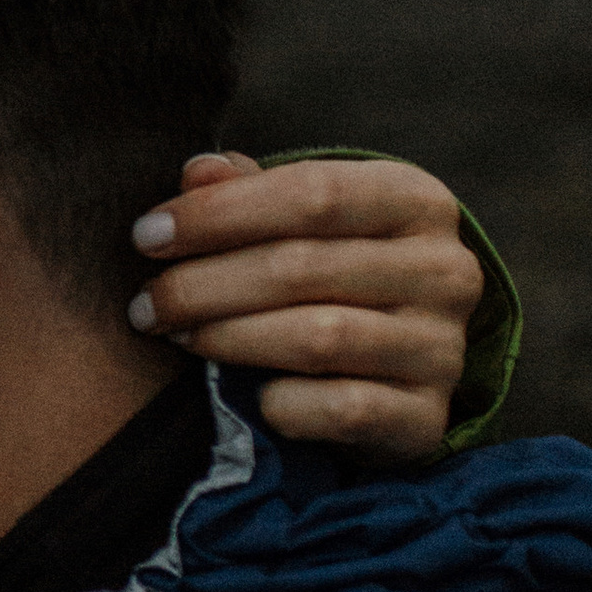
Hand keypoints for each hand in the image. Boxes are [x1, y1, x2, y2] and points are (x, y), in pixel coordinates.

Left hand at [127, 152, 481, 458]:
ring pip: (318, 339)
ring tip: (179, 337)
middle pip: (302, 268)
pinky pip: (342, 411)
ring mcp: (443, 349)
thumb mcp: (299, 222)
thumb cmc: (330, 277)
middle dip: (203, 286)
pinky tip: (245, 397)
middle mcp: (445, 270)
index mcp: (416, 201)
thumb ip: (247, 192)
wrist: (394, 373)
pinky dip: (280, 404)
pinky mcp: (427, 419)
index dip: (219, 214)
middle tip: (146, 305)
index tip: (146, 237)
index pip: (312, 193)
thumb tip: (198, 172)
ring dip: (229, 339)